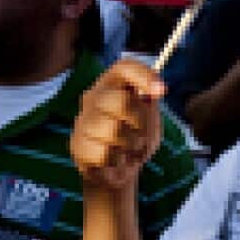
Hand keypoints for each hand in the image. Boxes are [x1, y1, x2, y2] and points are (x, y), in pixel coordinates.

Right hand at [72, 59, 163, 191]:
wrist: (117, 172)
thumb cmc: (135, 140)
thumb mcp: (150, 121)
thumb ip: (152, 105)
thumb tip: (158, 90)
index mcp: (113, 85)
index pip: (125, 67)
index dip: (144, 76)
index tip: (162, 90)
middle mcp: (94, 97)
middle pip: (121, 102)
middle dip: (140, 123)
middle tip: (142, 136)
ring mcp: (82, 120)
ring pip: (113, 131)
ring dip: (130, 146)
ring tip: (129, 150)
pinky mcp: (77, 144)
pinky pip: (104, 153)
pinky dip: (117, 162)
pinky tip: (116, 161)